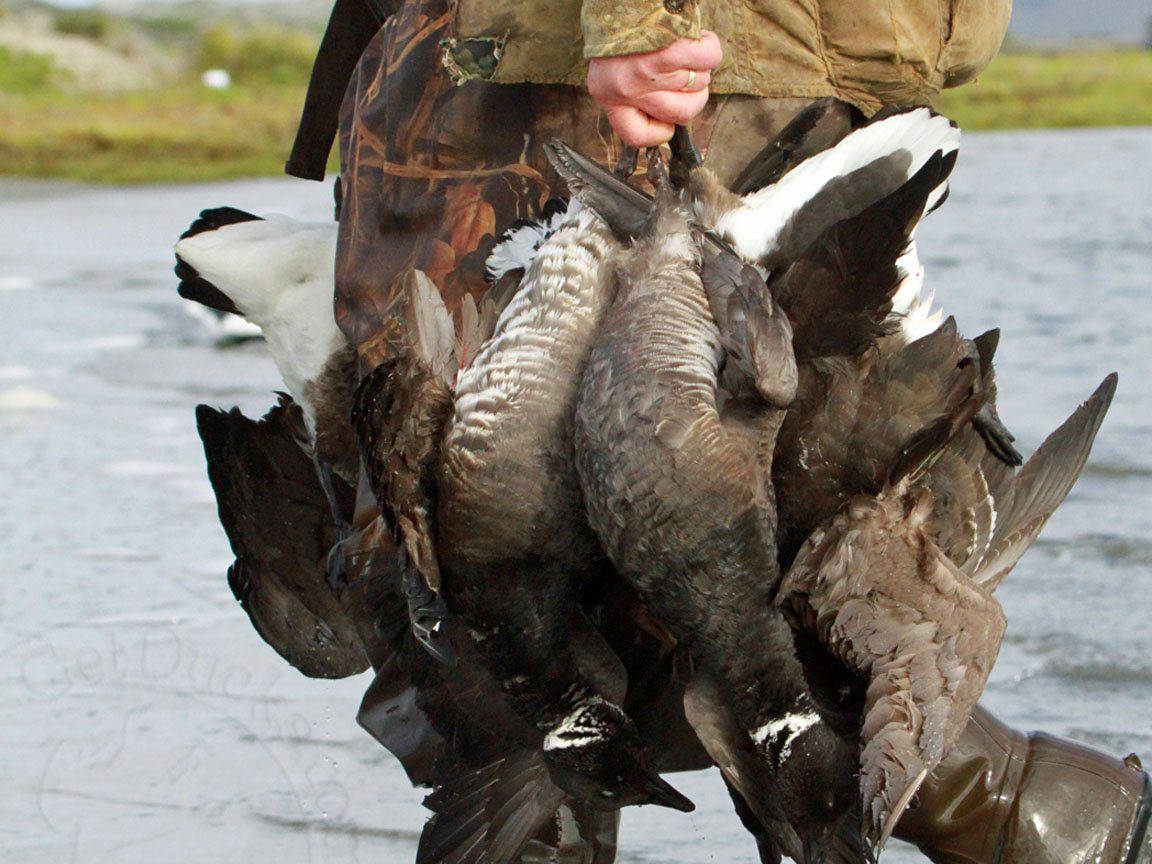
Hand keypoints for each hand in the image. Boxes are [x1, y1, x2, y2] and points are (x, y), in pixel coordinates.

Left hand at [587, 31, 722, 147]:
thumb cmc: (622, 31)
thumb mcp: (617, 69)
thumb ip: (637, 93)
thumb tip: (673, 110)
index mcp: (610, 97)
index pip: (637, 135)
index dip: (660, 132)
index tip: (666, 121)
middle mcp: (626, 89)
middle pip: (681, 113)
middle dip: (694, 95)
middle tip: (688, 75)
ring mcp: (646, 72)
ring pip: (698, 85)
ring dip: (702, 69)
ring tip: (689, 51)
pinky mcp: (667, 52)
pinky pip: (707, 60)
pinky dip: (710, 51)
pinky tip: (700, 40)